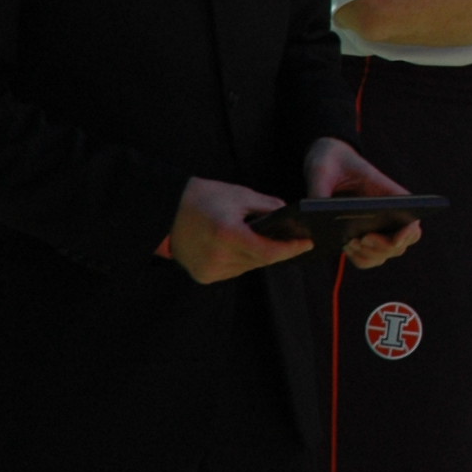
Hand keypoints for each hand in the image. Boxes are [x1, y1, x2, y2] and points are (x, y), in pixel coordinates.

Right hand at [165, 177, 313, 284]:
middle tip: (294, 240)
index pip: (269, 251)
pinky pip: (234, 271)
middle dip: (278, 250)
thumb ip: (268, 206)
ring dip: (260, 256)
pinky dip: (243, 261)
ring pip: (248, 267)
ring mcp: (209, 269)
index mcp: (227, 234)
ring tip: (271, 242)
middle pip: (261, 260)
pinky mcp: (203, 276)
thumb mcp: (239, 194)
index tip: (307, 243)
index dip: (291, 249)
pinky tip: (245, 248)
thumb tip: (291, 216)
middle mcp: (218, 256)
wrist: (165, 210)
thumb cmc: (202, 197)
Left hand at [305, 137, 423, 269]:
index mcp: (391, 196)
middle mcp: (390, 216)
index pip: (411, 221)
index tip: (395, 239)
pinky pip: (368, 258)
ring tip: (350, 243)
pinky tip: (345, 245)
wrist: (327, 164)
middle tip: (361, 238)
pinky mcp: (362, 238)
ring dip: (369, 255)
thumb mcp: (322, 171)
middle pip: (399, 245)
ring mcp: (378, 230)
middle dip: (381, 247)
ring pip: (384, 255)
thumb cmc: (332, 162)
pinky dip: (359, 257)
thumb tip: (314, 219)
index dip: (408, 233)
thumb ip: (317, 192)